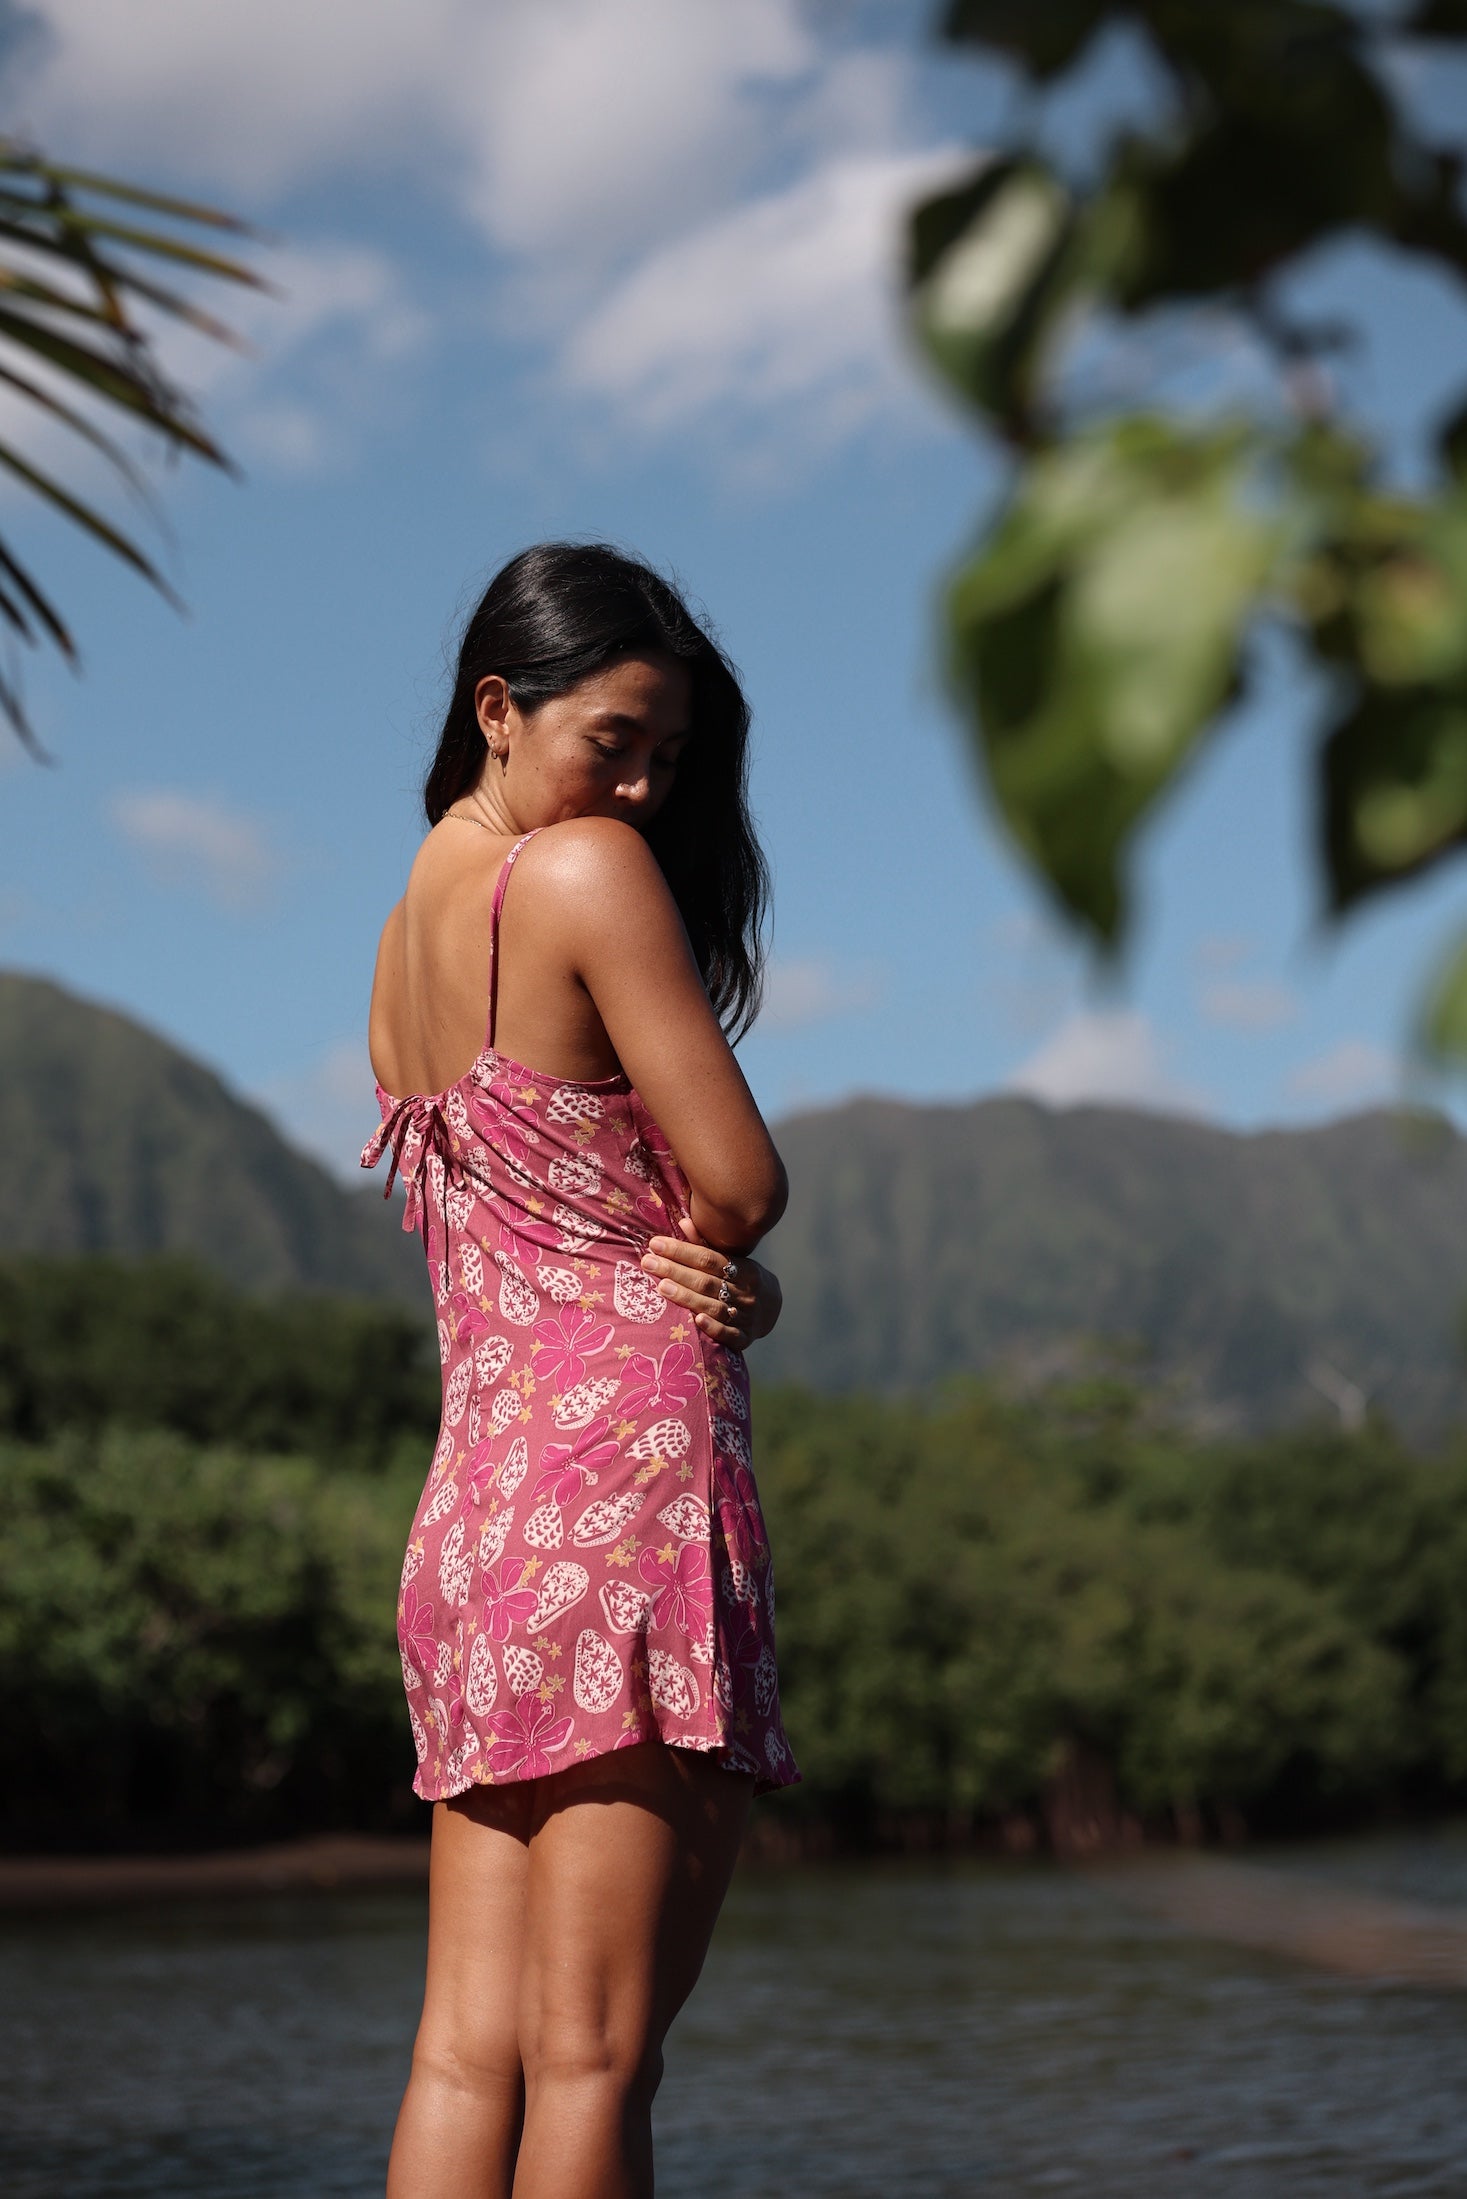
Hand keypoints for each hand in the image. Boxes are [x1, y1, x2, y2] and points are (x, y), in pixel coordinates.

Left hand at [639, 1217, 782, 1351]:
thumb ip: (704, 1246)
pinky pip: (728, 1334)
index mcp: (745, 1269)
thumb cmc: (743, 1279)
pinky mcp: (744, 1338)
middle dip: (675, 1271)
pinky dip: (713, 1327)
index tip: (655, 1244)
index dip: (681, 1251)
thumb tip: (682, 1223)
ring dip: (687, 1297)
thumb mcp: (732, 1261)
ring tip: (661, 1287)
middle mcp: (746, 1292)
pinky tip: (696, 1320)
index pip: (709, 1258)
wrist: (774, 1308)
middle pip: (706, 1281)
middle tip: (648, 1263)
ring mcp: (746, 1316)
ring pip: (714, 1306)